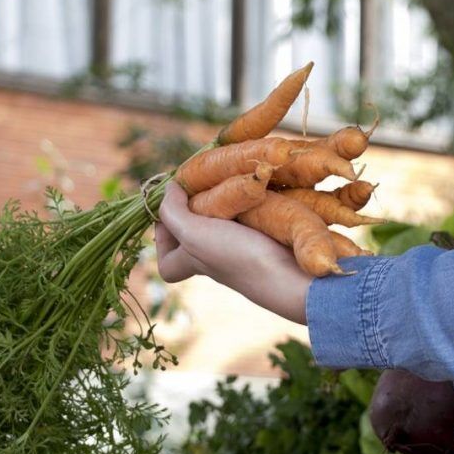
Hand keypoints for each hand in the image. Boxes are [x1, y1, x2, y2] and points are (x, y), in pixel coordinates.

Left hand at [155, 186, 312, 323]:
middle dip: (198, 209)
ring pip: (227, 222)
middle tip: (203, 187)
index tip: (170, 210)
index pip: (169, 264)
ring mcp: (246, 248)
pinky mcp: (271, 237)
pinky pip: (255, 215)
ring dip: (226, 198)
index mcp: (198, 262)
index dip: (162, 240)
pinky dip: (253, 198)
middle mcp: (219, 257)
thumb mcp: (194, 235)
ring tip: (227, 178)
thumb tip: (168, 188)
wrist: (291, 275)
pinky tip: (254, 185)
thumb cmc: (238, 258)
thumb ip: (173, 213)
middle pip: (197, 237)